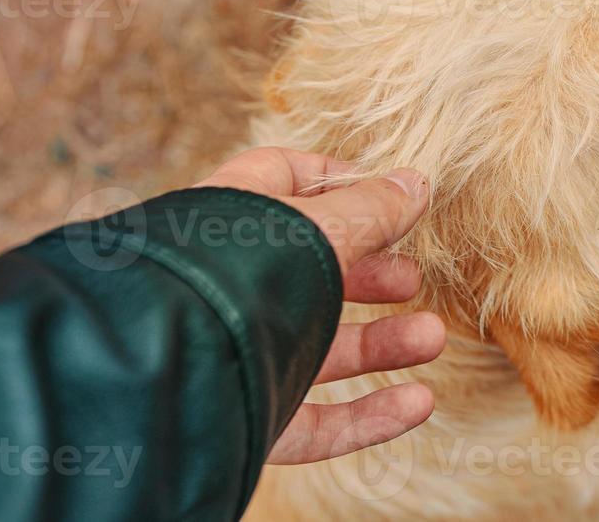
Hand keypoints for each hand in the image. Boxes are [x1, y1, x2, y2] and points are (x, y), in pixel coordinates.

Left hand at [197, 147, 445, 464]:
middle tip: (412, 278)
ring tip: (433, 337)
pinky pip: (316, 419)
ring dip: (383, 344)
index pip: (281, 180)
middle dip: (372, 276)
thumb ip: (372, 208)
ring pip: (320, 347)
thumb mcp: (320, 227)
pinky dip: (370, 412)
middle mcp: (232, 287)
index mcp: (235, 222)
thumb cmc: (237, 276)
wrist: (165, 373)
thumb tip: (418, 183)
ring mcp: (239, 355)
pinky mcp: (247, 415)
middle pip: (311, 273)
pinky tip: (419, 402)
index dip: (338, 182)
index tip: (390, 198)